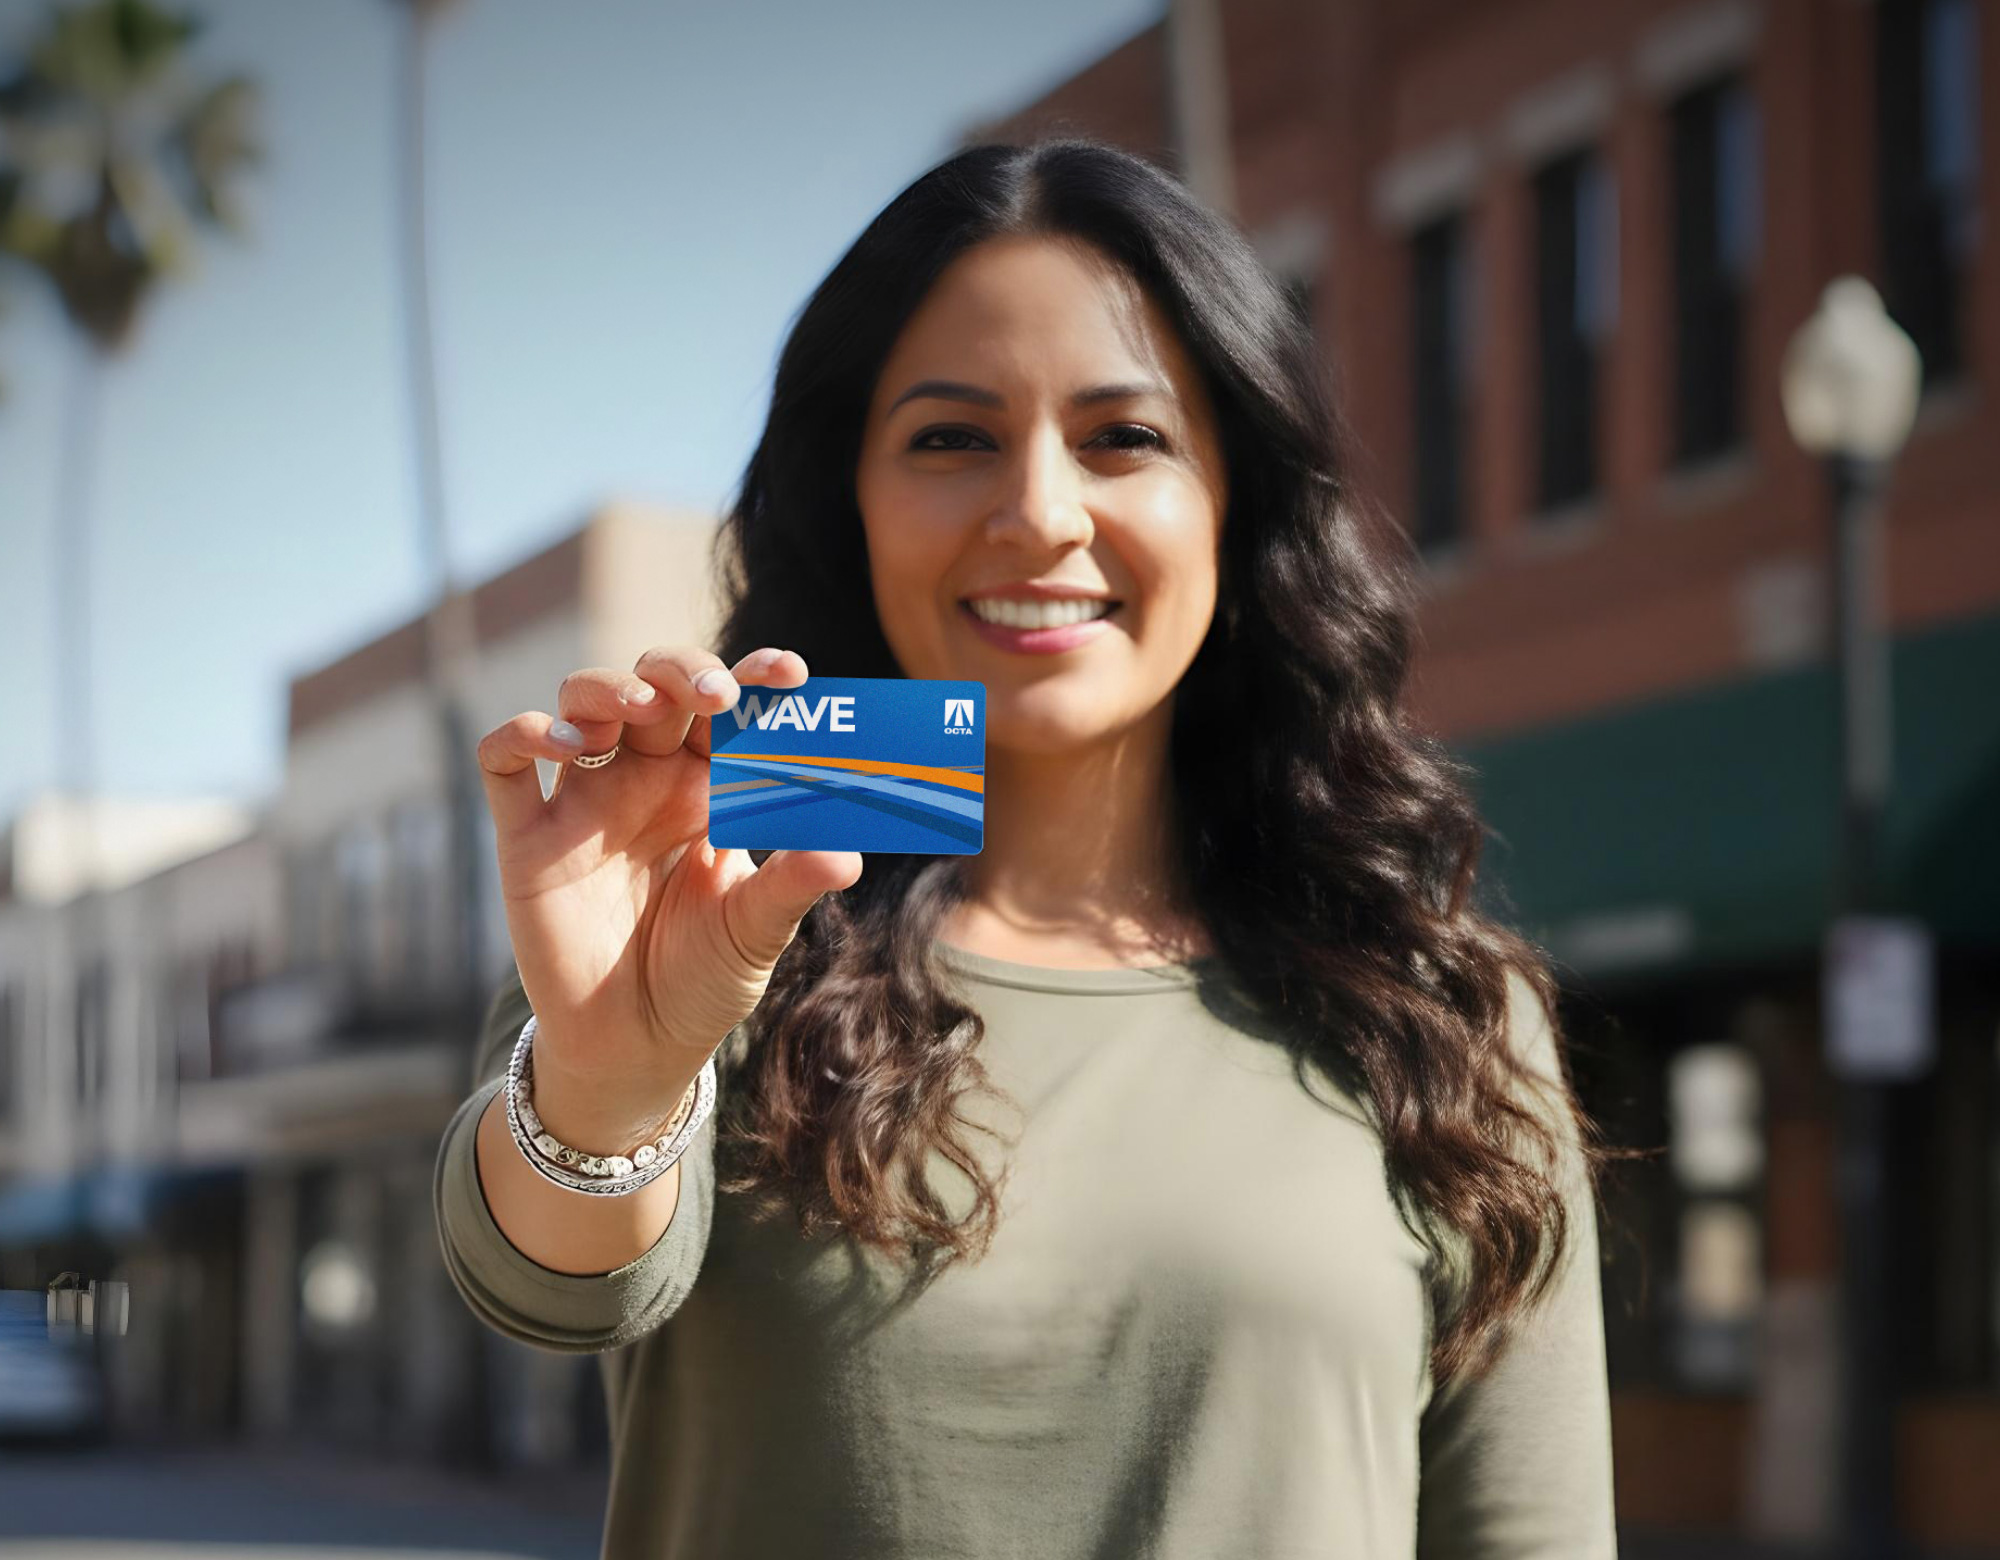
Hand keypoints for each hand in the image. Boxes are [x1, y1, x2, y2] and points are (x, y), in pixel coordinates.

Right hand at [474, 644, 862, 1145]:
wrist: (634, 1048)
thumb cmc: (702, 981)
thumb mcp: (754, 933)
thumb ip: (792, 887)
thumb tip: (849, 856)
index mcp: (708, 788)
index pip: (728, 711)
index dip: (754, 679)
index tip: (790, 674)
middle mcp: (644, 780)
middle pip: (654, 686)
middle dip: (682, 671)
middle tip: (716, 694)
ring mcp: (583, 802)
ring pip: (581, 703)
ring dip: (607, 689)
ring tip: (641, 708)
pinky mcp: (526, 837)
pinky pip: (504, 762)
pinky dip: (522, 734)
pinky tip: (558, 743)